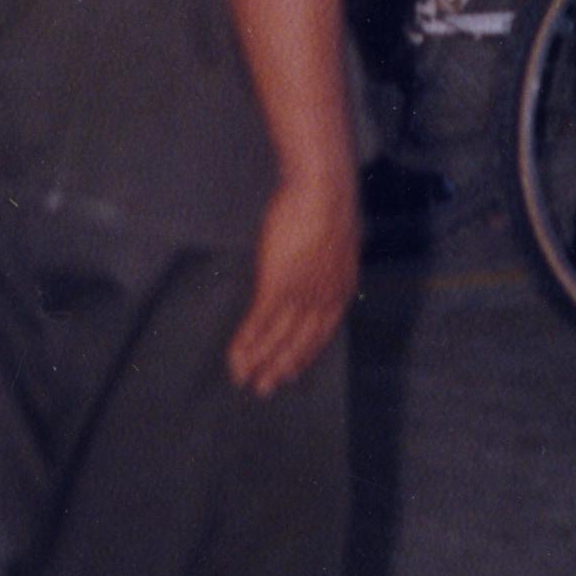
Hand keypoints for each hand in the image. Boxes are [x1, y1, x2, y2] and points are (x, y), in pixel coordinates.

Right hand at [227, 170, 358, 397]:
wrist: (322, 186)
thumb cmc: (327, 202)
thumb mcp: (335, 238)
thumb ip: (328, 259)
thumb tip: (319, 263)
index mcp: (341, 287)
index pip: (323, 332)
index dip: (305, 354)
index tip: (292, 371)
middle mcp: (323, 298)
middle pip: (300, 343)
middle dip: (280, 367)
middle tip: (264, 389)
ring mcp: (300, 293)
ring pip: (277, 337)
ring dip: (258, 360)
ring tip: (242, 378)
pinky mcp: (276, 285)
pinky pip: (259, 323)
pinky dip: (245, 343)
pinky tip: (234, 356)